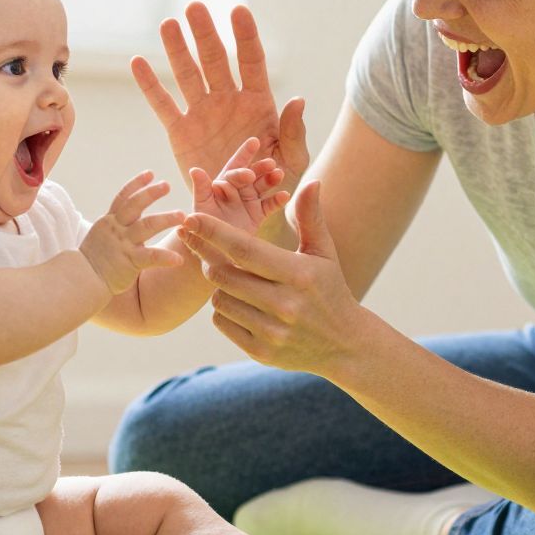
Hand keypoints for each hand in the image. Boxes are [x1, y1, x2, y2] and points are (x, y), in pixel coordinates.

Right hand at [80, 172, 185, 294]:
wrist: (81, 279)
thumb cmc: (93, 260)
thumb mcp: (101, 235)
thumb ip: (114, 224)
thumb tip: (126, 215)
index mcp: (109, 221)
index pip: (123, 197)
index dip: (136, 184)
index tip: (150, 173)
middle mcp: (116, 229)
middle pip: (135, 205)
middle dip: (151, 193)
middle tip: (167, 185)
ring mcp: (123, 244)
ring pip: (147, 225)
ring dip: (166, 218)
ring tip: (182, 215)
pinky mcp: (129, 261)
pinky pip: (151, 257)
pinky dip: (166, 258)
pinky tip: (179, 260)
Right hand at [132, 4, 310, 194]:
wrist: (242, 210)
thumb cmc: (274, 183)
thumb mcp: (292, 161)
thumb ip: (294, 133)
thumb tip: (297, 100)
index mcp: (258, 103)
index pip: (251, 62)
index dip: (245, 36)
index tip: (238, 11)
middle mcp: (228, 101)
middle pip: (215, 60)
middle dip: (205, 34)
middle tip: (195, 7)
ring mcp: (202, 114)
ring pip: (187, 75)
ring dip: (177, 50)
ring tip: (168, 24)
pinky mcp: (181, 132)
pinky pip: (163, 105)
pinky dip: (150, 86)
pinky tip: (138, 63)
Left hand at [178, 180, 367, 375]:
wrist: (344, 344)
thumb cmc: (330, 290)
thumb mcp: (324, 253)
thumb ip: (311, 217)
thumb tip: (311, 182)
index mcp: (298, 274)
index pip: (244, 249)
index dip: (213, 232)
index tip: (190, 217)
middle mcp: (284, 304)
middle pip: (223, 274)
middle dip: (210, 258)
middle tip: (209, 250)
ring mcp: (271, 331)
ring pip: (219, 299)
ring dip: (220, 285)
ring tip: (238, 281)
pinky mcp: (261, 352)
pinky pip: (222, 322)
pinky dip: (224, 310)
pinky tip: (242, 304)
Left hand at [190, 136, 289, 234]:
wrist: (212, 247)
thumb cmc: (201, 225)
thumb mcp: (200, 207)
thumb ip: (200, 189)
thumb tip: (195, 170)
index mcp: (222, 183)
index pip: (234, 166)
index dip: (244, 155)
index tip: (254, 143)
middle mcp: (237, 189)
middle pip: (251, 174)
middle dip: (260, 167)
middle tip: (270, 163)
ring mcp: (248, 201)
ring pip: (262, 186)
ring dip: (271, 179)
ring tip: (279, 174)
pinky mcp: (258, 215)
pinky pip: (269, 205)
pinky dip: (277, 201)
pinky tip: (285, 195)